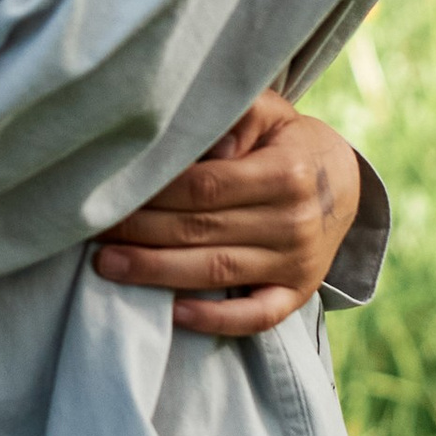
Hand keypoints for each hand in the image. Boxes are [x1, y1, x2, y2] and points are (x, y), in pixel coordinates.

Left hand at [91, 91, 362, 336]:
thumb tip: (210, 143)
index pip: (205, 186)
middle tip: (91, 228)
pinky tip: (174, 314)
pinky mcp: (298, 293)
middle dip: (141, 231)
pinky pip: (258, 316)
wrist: (344, 183)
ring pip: (216, 272)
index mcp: (286, 173)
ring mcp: (297, 263)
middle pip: (201, 229)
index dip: (154, 192)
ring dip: (156, 272)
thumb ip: (239, 118)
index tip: (110, 191)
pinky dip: (217, 320)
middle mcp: (293, 221)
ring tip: (107, 265)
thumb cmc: (289, 143)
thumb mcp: (272, 115)